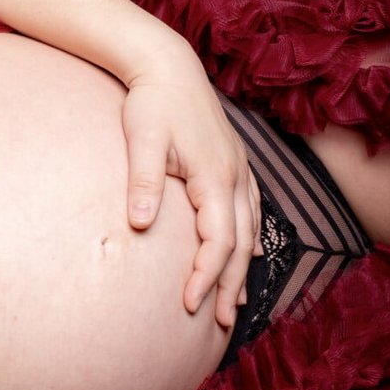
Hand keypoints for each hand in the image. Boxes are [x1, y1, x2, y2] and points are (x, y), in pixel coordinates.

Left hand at [121, 71, 261, 327]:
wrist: (168, 66)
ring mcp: (240, 170)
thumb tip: (138, 225)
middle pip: (241, 244)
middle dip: (231, 285)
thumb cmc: (151, 102)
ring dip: (242, 268)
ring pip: (250, 230)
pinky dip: (248, 239)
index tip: (192, 304)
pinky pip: (251, 211)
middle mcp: (235, 176)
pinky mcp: (234, 165)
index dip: (208, 275)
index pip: (219, 239)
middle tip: (221, 324)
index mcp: (214, 175)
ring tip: (234, 303)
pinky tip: (245, 257)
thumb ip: (143, 182)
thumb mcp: (142, 139)